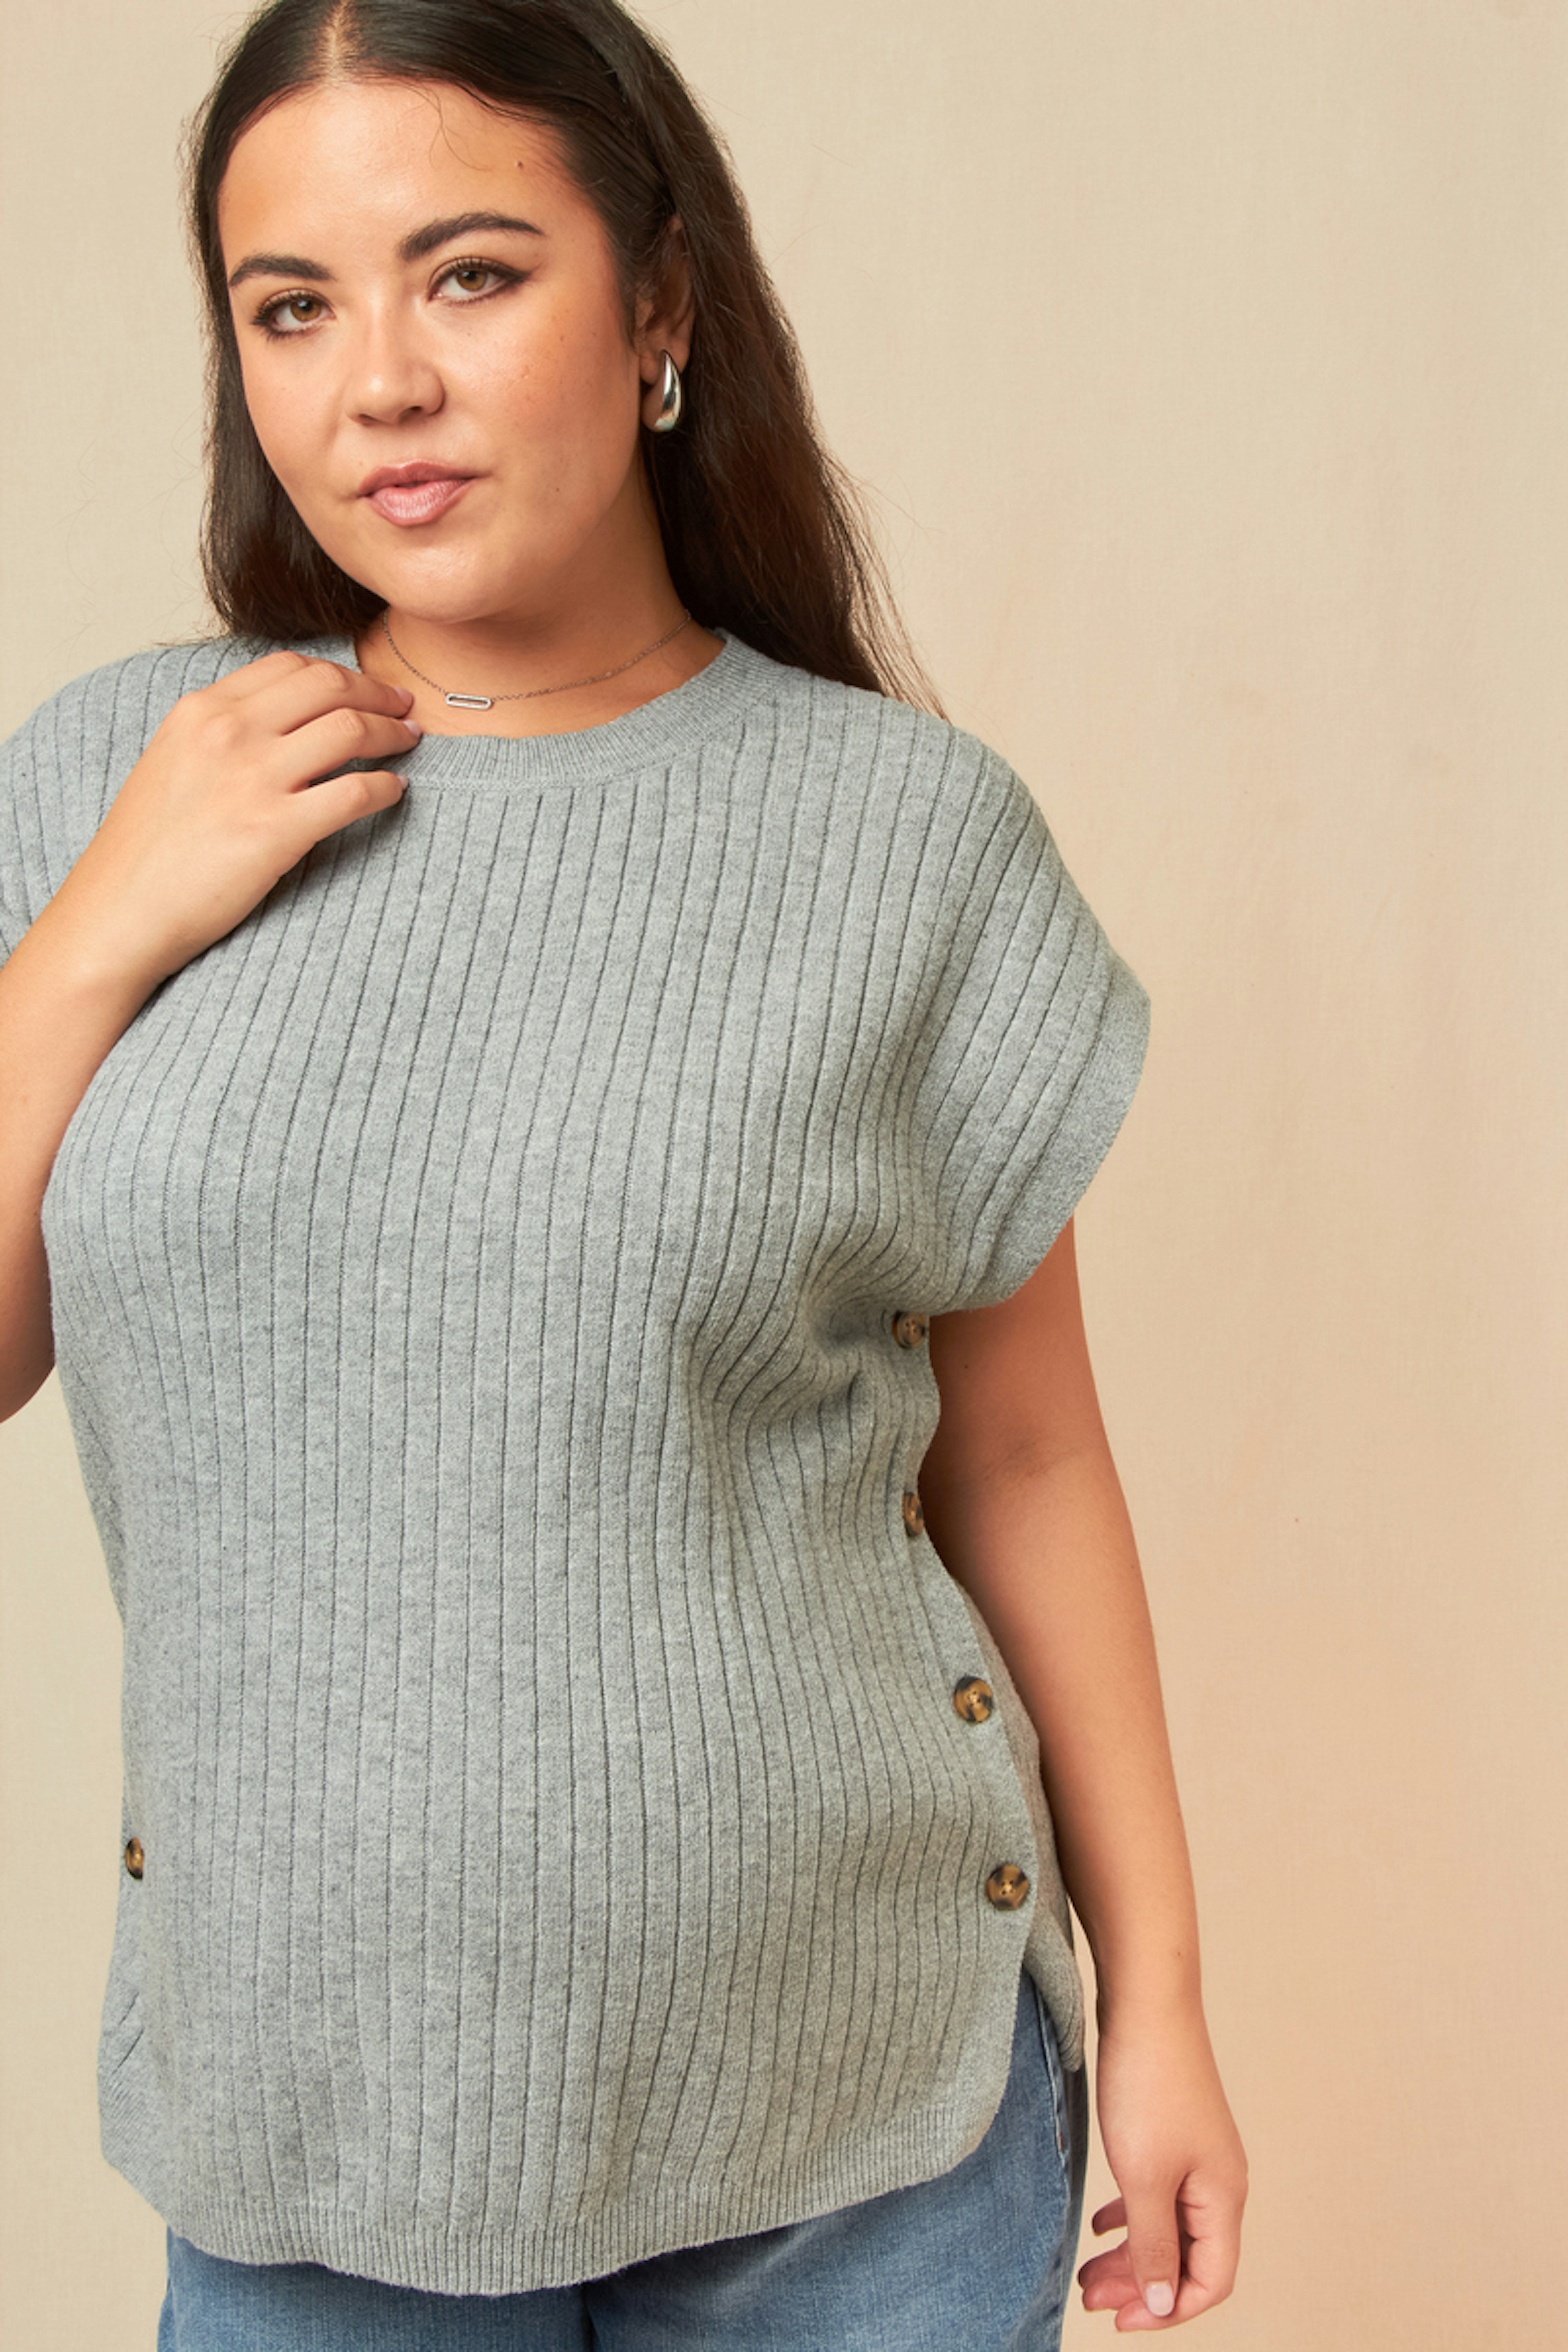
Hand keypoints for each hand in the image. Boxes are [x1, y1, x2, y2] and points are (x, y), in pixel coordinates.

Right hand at [50, 650, 420, 988]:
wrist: (120, 911)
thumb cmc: (146, 850)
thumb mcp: (173, 762)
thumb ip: (219, 733)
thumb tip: (276, 720)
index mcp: (201, 711)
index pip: (289, 666)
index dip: (340, 672)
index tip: (364, 689)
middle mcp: (229, 733)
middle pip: (328, 686)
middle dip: (376, 693)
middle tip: (402, 710)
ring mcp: (254, 779)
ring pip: (350, 729)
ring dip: (391, 734)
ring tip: (407, 744)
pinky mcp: (277, 830)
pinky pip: (356, 792)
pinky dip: (388, 788)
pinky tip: (395, 792)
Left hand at [1077, 2005, 1247, 2328]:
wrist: (1146, 2003)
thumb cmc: (1148, 2085)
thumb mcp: (1144, 2177)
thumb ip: (1153, 2245)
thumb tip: (1164, 2304)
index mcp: (1223, 2197)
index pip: (1211, 2282)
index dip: (1169, 2311)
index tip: (1120, 2321)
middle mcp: (1218, 2180)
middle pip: (1188, 2258)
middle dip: (1142, 2286)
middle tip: (1091, 2297)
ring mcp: (1197, 2154)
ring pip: (1169, 2225)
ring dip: (1132, 2254)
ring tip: (1088, 2272)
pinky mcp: (1174, 2132)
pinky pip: (1158, 2193)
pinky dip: (1132, 2216)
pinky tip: (1102, 2223)